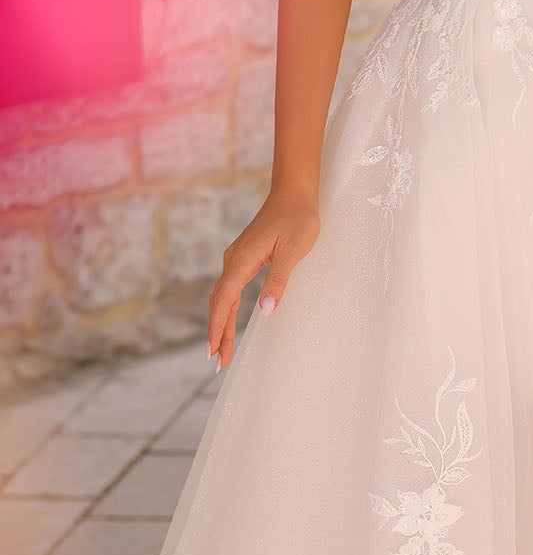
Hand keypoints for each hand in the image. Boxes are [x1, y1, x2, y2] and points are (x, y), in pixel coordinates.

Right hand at [206, 189, 319, 370]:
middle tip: (217, 362)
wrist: (294, 192)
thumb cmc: (298, 219)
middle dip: (217, 332)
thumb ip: (278, 280)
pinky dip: (227, 307)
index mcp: (242, 260)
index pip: (224, 300)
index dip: (217, 327)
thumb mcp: (293, 251)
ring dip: (221, 322)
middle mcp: (234, 259)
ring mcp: (237, 257)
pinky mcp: (244, 255)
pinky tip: (229, 320)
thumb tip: (265, 310)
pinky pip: (230, 287)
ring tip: (221, 349)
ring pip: (223, 296)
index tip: (212, 351)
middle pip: (220, 302)